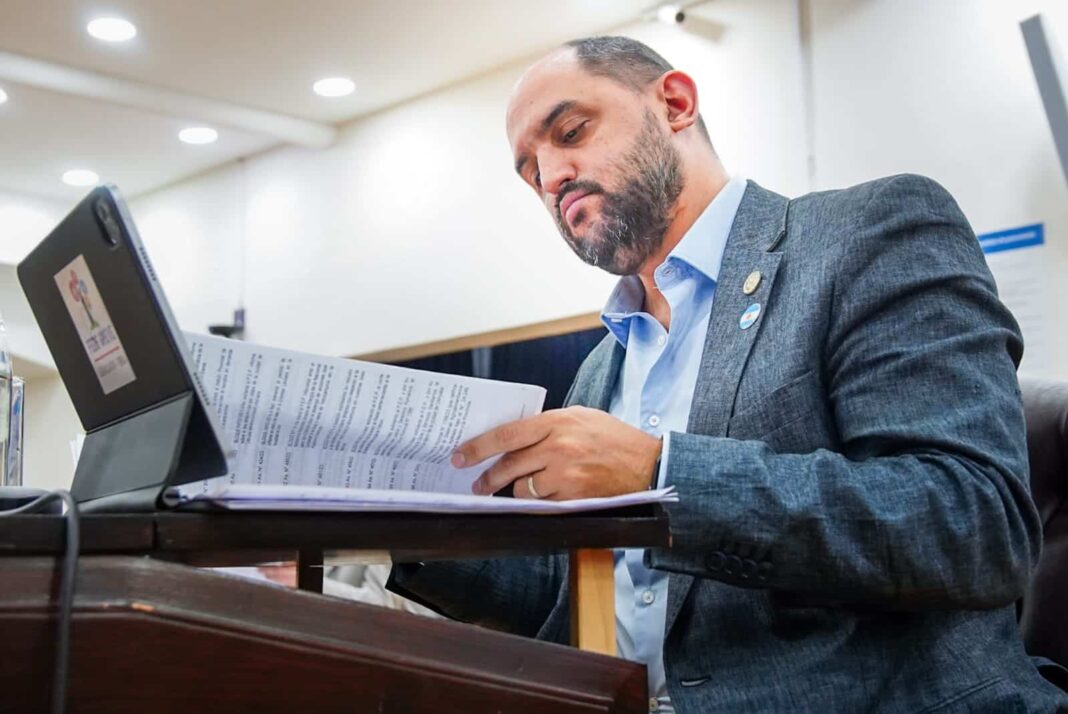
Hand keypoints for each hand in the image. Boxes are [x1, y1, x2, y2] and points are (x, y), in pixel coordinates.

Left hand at [452, 406, 661, 499]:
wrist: (648, 464)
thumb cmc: (614, 439)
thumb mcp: (581, 418)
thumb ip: (548, 426)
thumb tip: (514, 438)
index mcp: (557, 422)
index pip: (506, 434)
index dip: (478, 447)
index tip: (460, 456)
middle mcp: (558, 447)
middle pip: (508, 465)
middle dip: (488, 478)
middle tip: (477, 485)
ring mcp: (565, 474)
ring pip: (523, 488)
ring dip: (520, 490)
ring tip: (526, 487)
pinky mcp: (573, 497)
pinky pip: (542, 503)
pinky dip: (540, 501)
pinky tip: (549, 495)